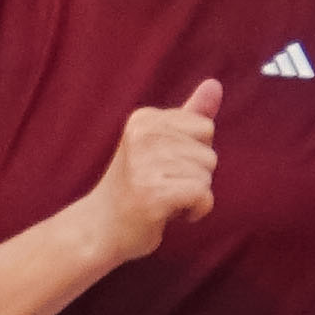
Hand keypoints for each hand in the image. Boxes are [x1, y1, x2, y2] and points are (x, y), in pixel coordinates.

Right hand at [81, 83, 219, 267]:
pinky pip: (203, 196)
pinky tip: (170, 214)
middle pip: (209, 154)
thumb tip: (215, 84)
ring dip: (192, 197)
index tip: (164, 168)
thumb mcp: (160, 145)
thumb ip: (189, 115)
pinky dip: (195, 211)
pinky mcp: (153, 194)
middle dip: (194, 178)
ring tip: (161, 200)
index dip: (193, 155)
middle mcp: (143, 135)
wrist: (99, 230)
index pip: (205, 128)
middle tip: (160, 187)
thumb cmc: (134, 187)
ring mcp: (145, 165)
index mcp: (144, 118)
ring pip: (206, 177)